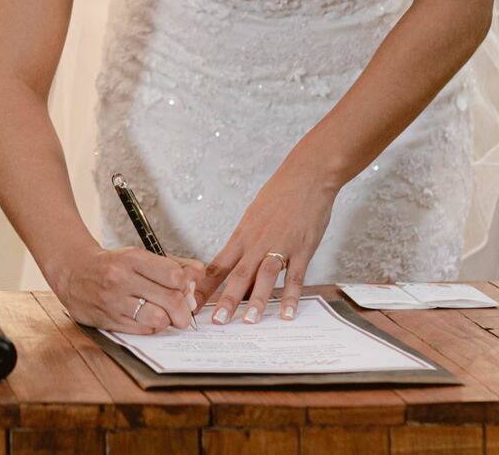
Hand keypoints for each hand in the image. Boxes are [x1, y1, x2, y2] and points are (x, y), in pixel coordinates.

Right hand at [49, 246, 203, 334]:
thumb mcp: (139, 256)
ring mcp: (114, 301)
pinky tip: (147, 319)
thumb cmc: (111, 264)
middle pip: (171, 300)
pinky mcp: (108, 320)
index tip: (185, 290)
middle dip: (184, 310)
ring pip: (158, 318)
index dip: (186, 285)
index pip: (174, 275)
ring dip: (167, 320)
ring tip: (164, 316)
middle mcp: (122, 279)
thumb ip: (172, 264)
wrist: (73, 271)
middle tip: (183, 313)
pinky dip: (151, 327)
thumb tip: (199, 274)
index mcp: (132, 258)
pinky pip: (142, 330)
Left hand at [204, 164, 338, 324]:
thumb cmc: (278, 195)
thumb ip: (245, 243)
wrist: (305, 176)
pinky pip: (295, 275)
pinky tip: (287, 313)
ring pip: (264, 276)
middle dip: (226, 299)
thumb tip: (234, 266)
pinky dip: (291, 295)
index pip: (218, 265)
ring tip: (250, 321)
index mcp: (242, 235)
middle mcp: (257, 242)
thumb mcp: (253, 218)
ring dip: (257, 299)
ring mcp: (280, 245)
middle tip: (216, 322)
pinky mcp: (302, 248)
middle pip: (238, 274)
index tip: (193, 304)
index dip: (205, 286)